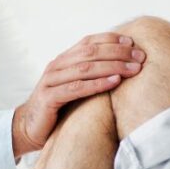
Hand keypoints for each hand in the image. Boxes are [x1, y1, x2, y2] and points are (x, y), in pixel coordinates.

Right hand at [13, 33, 145, 155]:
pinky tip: (115, 82)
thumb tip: (123, 65)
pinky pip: (76, 88)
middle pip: (91, 52)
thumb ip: (90, 74)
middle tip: (140, 57)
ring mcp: (51, 80)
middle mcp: (57, 65)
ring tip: (134, 69)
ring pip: (86, 68)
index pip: (90, 42)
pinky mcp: (49, 98)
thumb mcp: (75, 86)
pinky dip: (97, 84)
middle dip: (118, 53)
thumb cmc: (58, 108)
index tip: (133, 43)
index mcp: (64, 59)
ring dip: (113, 67)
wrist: (29, 128)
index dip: (112, 40)